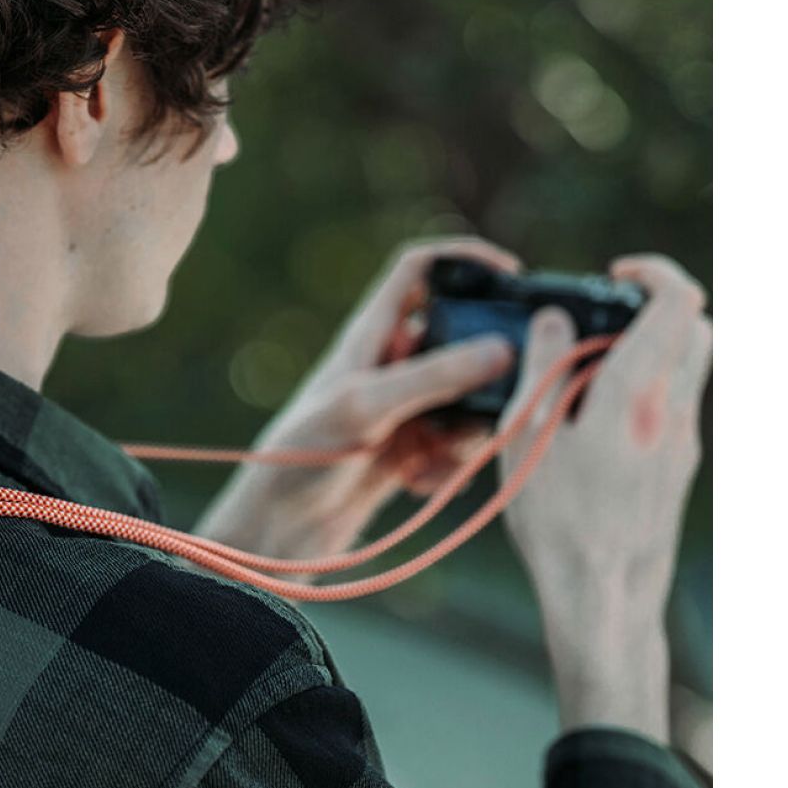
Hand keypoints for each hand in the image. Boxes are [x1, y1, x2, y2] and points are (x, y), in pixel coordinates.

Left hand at [194, 237, 521, 566]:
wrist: (277, 529)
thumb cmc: (301, 457)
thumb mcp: (367, 407)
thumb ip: (434, 376)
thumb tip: (502, 349)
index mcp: (370, 334)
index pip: (419, 269)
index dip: (463, 257)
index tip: (511, 269)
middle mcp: (388, 364)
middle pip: (461, 341)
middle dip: (485, 374)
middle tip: (503, 402)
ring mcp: (401, 408)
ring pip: (466, 400)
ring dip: (470, 431)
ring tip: (443, 460)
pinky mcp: (408, 451)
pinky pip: (455, 446)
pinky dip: (451, 465)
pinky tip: (422, 485)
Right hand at [499, 254, 711, 740]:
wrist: (603, 597)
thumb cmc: (557, 522)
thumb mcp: (527, 436)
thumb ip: (541, 366)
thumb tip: (555, 320)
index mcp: (637, 395)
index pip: (678, 302)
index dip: (654, 273)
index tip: (616, 273)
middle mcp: (674, 413)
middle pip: (697, 330)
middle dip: (658, 308)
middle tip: (606, 316)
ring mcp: (684, 443)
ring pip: (689, 368)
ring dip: (652, 350)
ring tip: (589, 372)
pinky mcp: (680, 469)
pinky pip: (675, 406)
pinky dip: (647, 390)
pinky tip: (596, 420)